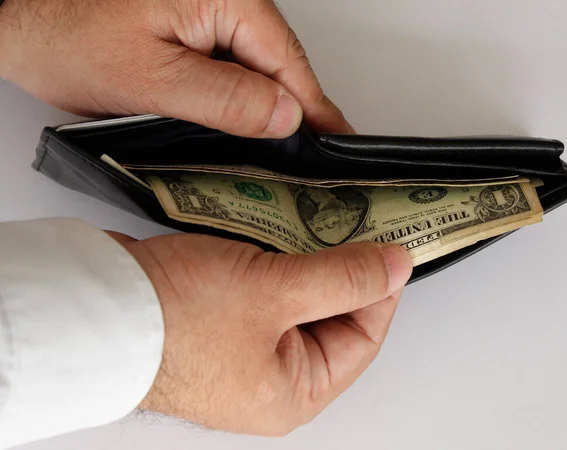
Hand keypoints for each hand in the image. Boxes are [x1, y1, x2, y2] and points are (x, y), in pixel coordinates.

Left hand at [0, 0, 351, 136]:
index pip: (287, 60)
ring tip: (284, 151)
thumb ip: (224, 98)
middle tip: (315, 155)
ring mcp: (207, 15)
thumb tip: (284, 115)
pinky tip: (245, 128)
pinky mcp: (192, 31)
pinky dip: (242, 100)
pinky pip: (232, 68)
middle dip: (295, 110)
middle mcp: (223, 0)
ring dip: (268, 108)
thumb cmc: (68, 35)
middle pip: (279, 63)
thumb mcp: (152, 78)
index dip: (314, 106)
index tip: (337, 140)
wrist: (22, 23)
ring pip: (256, 68)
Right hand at [107, 232, 411, 435]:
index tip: (392, 244)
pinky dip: (278, 256)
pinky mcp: (221, 316)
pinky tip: (284, 226)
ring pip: (298, 295)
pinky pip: (267, 285)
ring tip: (324, 217)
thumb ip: (342, 278)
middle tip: (358, 222)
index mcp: (294, 390)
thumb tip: (397, 266)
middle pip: (331, 315)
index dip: (381, 287)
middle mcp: (271, 374)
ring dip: (310, 256)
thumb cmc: (175, 318)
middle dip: (344, 267)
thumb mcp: (274, 293)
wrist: (93, 305)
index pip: (363, 336)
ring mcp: (244, 344)